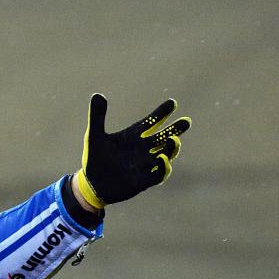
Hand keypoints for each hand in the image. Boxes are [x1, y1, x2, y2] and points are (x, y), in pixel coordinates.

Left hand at [75, 94, 190, 207]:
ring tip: (173, 138)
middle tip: (186, 121)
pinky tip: (162, 158)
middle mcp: (142, 150)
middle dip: (175, 129)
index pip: (151, 122)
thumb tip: (97, 94)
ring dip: (172, 147)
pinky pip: (159, 174)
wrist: (92, 185)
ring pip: (166, 154)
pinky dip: (163, 167)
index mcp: (132, 137)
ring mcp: (144, 165)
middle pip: (164, 137)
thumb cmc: (94, 159)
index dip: (161, 113)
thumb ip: (97, 117)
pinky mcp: (143, 181)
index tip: (172, 103)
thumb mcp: (94, 136)